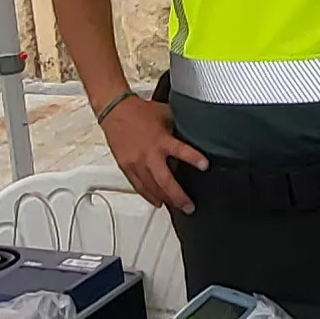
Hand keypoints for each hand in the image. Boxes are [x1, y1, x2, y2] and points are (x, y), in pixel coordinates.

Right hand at [99, 95, 205, 212]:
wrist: (115, 111)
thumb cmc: (138, 112)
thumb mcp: (164, 114)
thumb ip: (178, 126)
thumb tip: (193, 130)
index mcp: (161, 139)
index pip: (181, 151)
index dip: (194, 159)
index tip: (205, 166)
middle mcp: (149, 154)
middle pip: (165, 181)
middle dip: (178, 197)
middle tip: (189, 206)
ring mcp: (136, 163)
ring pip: (152, 188)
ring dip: (165, 199)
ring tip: (176, 207)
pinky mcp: (126, 167)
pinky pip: (138, 186)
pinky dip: (148, 195)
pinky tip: (157, 201)